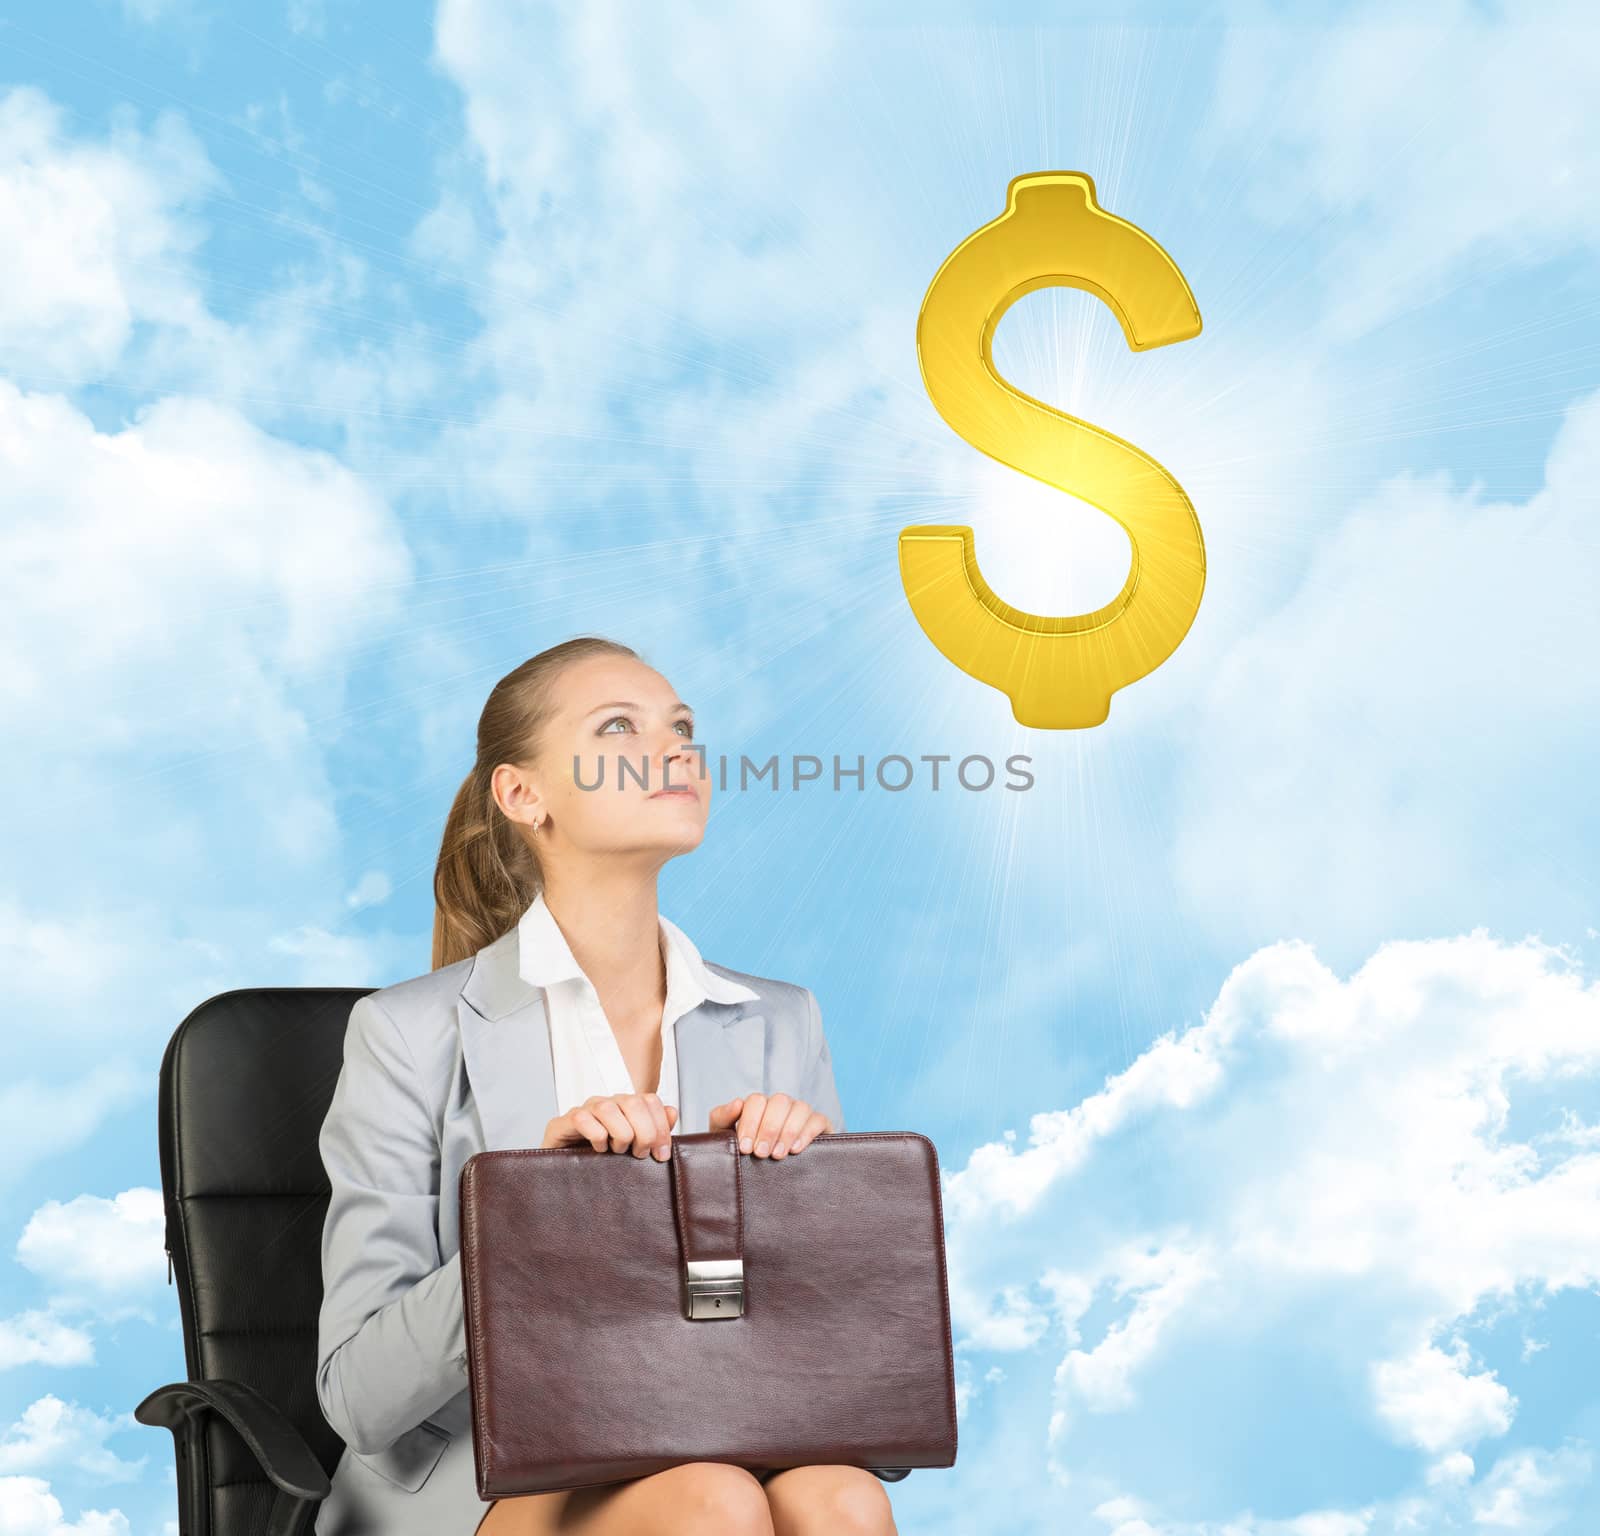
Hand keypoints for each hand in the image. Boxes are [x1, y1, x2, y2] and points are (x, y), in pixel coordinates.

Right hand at [542, 1093, 677, 1160]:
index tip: (662, 1154)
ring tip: (619, 1151)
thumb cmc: (603, 1161)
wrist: (565, 1176)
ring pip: (608, 1108)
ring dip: (620, 1134)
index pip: (651, 1101)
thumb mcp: (634, 1148)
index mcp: (626, 1107)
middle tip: (640, 1154)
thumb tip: (672, 1112)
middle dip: (644, 1132)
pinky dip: (596, 1136)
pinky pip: (582, 1119)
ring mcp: (585, 1111)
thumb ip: (656, 1130)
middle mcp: (607, 1104)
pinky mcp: (562, 1123)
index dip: (661, 1127)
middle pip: (634, 1102)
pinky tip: (599, 1150)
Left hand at [707, 1092, 830, 1158]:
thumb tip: (737, 1102)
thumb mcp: (725, 1136)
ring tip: (778, 1155)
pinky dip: (806, 1133)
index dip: (751, 1123)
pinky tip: (795, 1149)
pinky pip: (817, 1120)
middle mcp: (780, 1105)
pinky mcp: (818, 1125)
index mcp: (758, 1105)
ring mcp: (800, 1113)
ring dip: (788, 1131)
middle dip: (769, 1129)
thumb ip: (722, 1117)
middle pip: (779, 1101)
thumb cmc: (744, 1154)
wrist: (764, 1181)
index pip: (756, 1101)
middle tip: (761, 1153)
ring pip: (800, 1107)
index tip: (746, 1148)